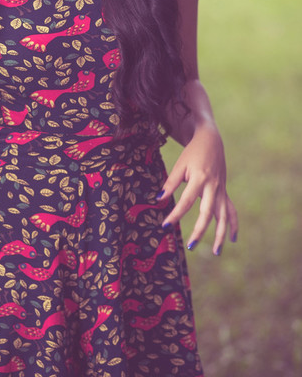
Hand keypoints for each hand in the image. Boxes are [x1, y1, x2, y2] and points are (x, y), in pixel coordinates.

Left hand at [158, 123, 238, 254]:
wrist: (211, 140)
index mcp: (200, 179)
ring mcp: (221, 190)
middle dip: (200, 231)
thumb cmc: (192, 153)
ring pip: (223, 216)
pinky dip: (233, 225)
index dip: (175, 214)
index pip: (186, 202)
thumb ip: (171, 183)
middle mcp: (213, 187)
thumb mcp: (180, 165)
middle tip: (190, 246)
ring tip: (216, 252)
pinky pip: (231, 210)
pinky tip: (233, 239)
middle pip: (207, 213)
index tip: (165, 226)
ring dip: (221, 235)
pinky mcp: (224, 192)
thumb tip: (159, 199)